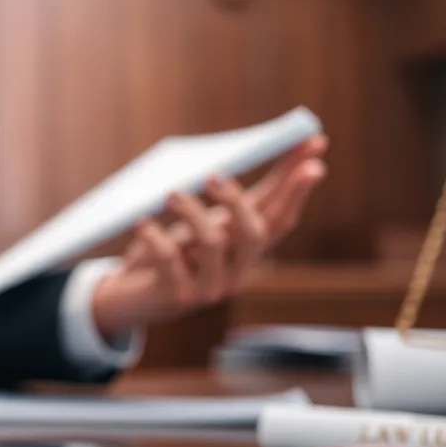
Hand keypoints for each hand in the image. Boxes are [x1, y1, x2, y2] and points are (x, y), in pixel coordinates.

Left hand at [91, 135, 327, 336]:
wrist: (129, 297)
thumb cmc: (167, 252)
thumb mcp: (199, 221)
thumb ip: (223, 195)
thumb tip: (241, 149)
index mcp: (245, 248)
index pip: (281, 217)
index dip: (298, 186)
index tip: (316, 152)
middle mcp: (236, 270)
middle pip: (257, 233)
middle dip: (241, 200)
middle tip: (214, 175)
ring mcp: (210, 287)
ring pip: (214, 244)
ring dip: (192, 212)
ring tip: (170, 193)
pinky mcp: (177, 296)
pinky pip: (171, 261)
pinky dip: (156, 237)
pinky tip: (141, 222)